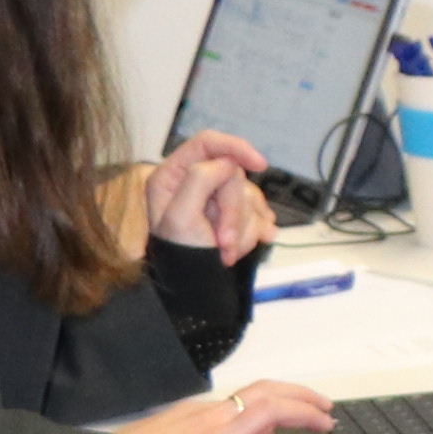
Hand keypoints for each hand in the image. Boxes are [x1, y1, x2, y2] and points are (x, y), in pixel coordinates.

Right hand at [116, 375, 332, 433]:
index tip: (293, 403)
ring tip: (324, 425)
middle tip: (324, 406)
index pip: (246, 396)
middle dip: (301, 395)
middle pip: (268, 392)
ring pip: (275, 410)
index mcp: (198, 412)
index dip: (277, 396)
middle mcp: (213, 417)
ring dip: (305, 415)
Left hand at [122, 131, 275, 262]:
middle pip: (233, 175)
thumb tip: (227, 164)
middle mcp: (193, 182)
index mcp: (172, 176)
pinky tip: (252, 242)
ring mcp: (214, 199)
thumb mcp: (181, 217)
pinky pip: (257, 211)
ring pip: (248, 195)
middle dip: (234, 211)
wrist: (193, 291)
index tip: (260, 165)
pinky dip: (255, 229)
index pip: (208, 142)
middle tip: (224, 241)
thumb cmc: (180, 255)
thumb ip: (200, 180)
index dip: (236, 148)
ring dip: (243, 227)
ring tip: (227, 252)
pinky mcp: (232, 214)